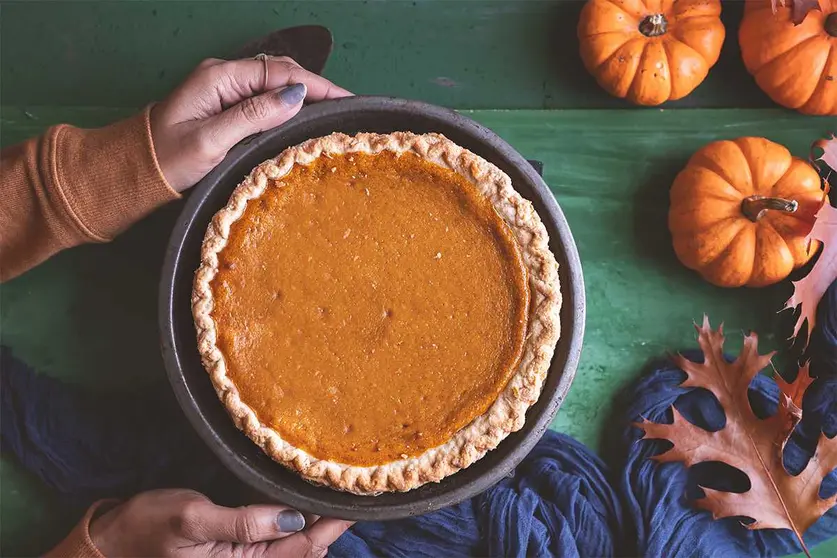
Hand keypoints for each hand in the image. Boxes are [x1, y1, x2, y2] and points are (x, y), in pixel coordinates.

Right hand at [89, 489, 352, 557]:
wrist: (108, 545)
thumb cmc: (144, 528)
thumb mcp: (192, 518)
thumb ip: (244, 522)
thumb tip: (293, 518)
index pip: (300, 547)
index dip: (330, 525)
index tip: (354, 502)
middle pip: (302, 552)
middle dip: (328, 527)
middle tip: (352, 494)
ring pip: (292, 551)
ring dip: (315, 530)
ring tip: (336, 501)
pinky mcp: (232, 556)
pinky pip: (274, 548)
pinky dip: (294, 532)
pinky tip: (305, 514)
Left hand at [150, 56, 351, 191]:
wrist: (135, 171)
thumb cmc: (167, 160)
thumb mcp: (211, 141)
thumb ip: (253, 116)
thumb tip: (295, 97)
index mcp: (220, 78)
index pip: (280, 73)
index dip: (317, 85)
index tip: (347, 100)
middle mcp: (224, 77)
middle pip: (281, 73)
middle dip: (316, 87)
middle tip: (347, 108)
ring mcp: (224, 90)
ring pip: (274, 84)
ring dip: (304, 95)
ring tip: (333, 112)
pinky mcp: (225, 106)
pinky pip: (264, 98)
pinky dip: (288, 104)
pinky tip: (303, 116)